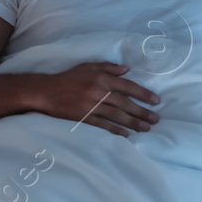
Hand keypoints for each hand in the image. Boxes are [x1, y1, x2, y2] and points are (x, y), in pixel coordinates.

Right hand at [30, 62, 159, 136]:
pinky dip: (115, 130)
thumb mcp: (88, 67)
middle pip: (125, 104)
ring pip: (117, 116)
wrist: (46, 92)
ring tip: (146, 128)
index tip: (156, 101)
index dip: (143, 94)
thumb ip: (108, 67)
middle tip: (156, 119)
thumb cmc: (68, 78)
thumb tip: (127, 70)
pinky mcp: (83, 117)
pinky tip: (126, 134)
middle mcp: (98, 92)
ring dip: (133, 123)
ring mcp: (90, 106)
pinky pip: (103, 125)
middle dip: (142, 112)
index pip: (127, 87)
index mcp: (101, 78)